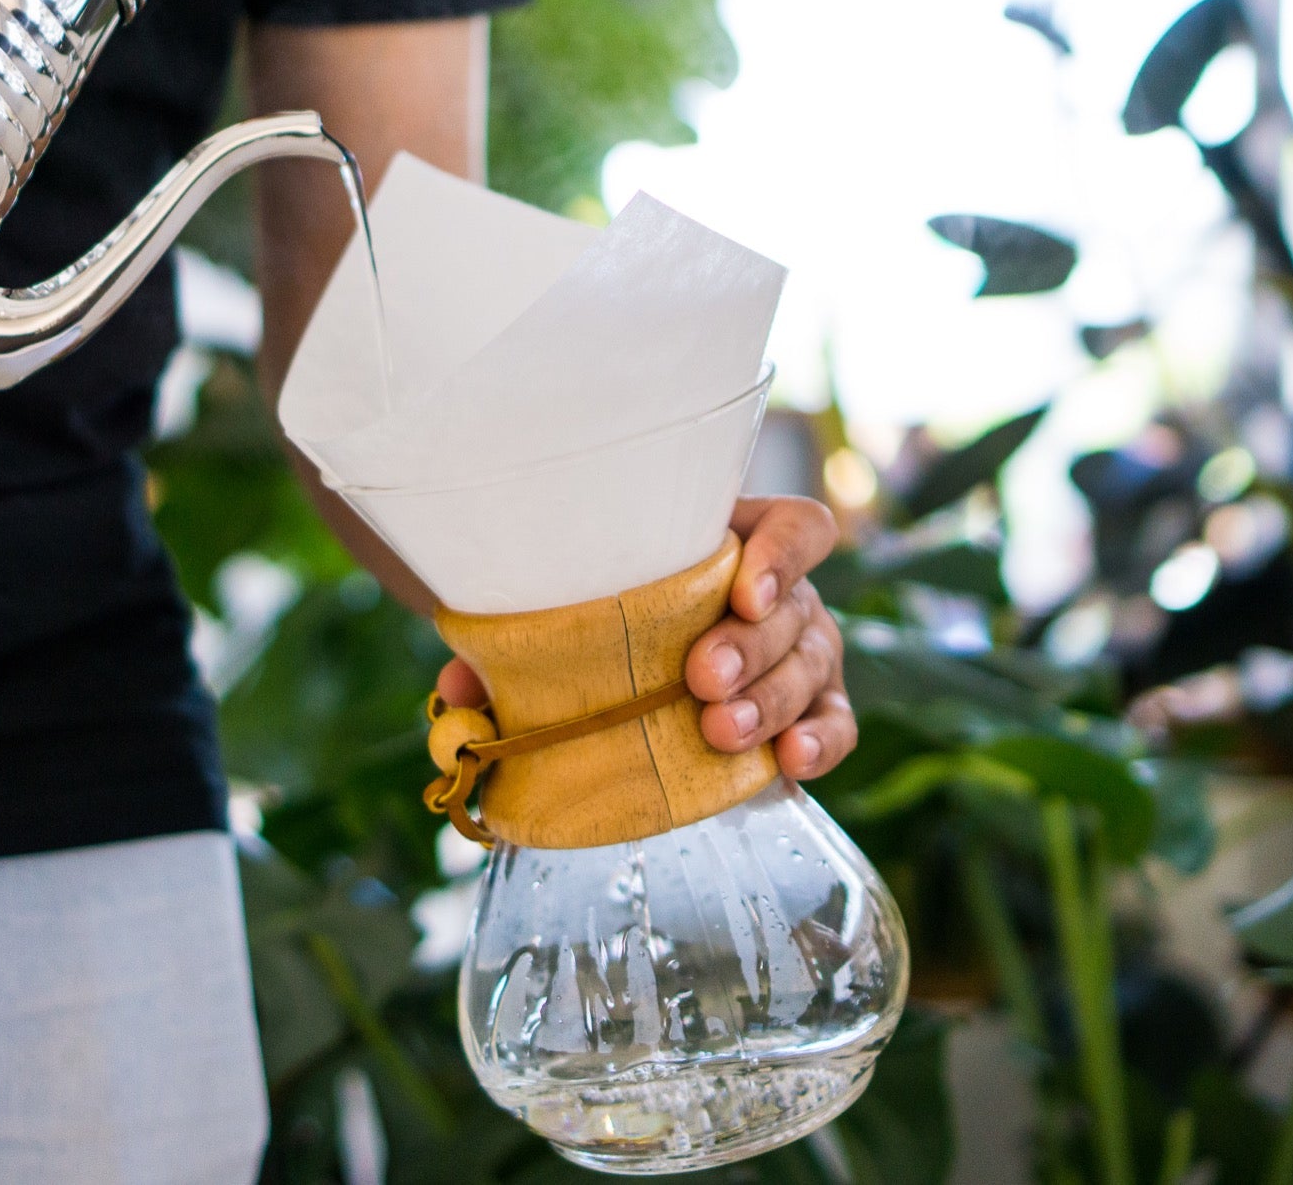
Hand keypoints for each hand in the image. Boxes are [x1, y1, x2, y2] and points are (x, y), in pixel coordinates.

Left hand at [434, 495, 855, 780]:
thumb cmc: (602, 614)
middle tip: (701, 678)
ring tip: (721, 730)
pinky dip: (818, 742)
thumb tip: (457, 697)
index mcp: (738, 545)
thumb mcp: (568, 609)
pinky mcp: (810, 712)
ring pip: (813, 667)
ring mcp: (803, 654)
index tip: (740, 589)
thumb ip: (515, 643)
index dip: (782, 556)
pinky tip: (788, 763)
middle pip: (797, 609)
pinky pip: (835, 723)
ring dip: (771, 700)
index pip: (797, 530)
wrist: (626, 654)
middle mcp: (782, 597)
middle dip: (751, 646)